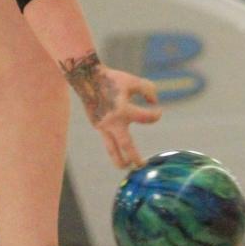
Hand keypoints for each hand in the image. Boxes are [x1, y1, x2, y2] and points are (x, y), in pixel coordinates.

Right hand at [60, 53, 162, 168]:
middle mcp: (113, 122)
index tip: (158, 111)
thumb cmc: (112, 79)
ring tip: (126, 166)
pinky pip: (107, 138)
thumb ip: (147, 89)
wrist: (86, 79)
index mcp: (123, 110)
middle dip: (135, 157)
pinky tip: (118, 144)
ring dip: (119, 160)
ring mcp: (103, 125)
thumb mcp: (132, 81)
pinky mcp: (96, 125)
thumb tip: (154, 103)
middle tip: (143, 165)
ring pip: (111, 149)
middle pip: (126, 146)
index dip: (156, 115)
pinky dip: (114, 144)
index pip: (146, 119)